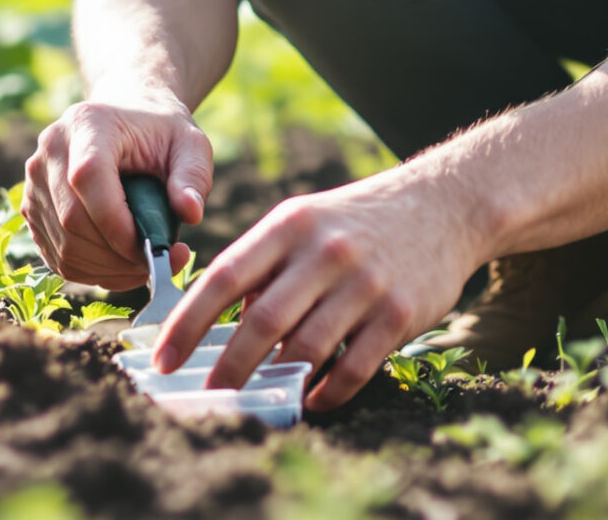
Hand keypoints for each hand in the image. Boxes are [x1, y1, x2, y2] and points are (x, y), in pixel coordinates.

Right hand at [23, 89, 212, 289]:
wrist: (126, 120)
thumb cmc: (159, 134)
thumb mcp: (189, 145)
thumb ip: (193, 175)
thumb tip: (190, 212)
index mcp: (87, 124)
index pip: (87, 177)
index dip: (117, 223)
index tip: (154, 247)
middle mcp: (50, 150)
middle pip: (72, 220)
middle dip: (118, 255)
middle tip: (158, 261)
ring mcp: (34, 181)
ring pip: (64, 246)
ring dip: (109, 269)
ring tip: (144, 262)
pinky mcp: (32, 209)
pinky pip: (57, 257)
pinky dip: (93, 272)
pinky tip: (122, 264)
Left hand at [152, 167, 479, 410]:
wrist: (443, 206)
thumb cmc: (356, 220)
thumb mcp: (304, 221)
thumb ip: (263, 265)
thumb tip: (219, 321)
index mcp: (289, 225)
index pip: (224, 277)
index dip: (187, 323)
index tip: (164, 358)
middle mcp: (324, 252)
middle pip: (262, 321)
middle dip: (227, 366)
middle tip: (207, 394)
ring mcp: (364, 284)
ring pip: (306, 348)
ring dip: (275, 382)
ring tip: (253, 402)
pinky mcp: (399, 313)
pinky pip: (354, 367)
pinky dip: (326, 392)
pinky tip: (310, 401)